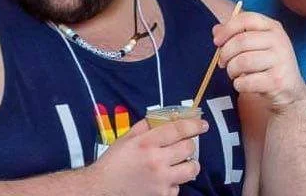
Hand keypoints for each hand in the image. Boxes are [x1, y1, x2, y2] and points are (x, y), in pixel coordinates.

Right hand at [87, 117, 205, 194]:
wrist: (102, 189)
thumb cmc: (114, 161)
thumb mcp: (127, 138)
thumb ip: (146, 126)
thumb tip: (165, 117)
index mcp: (147, 142)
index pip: (179, 130)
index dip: (194, 125)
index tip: (203, 124)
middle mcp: (157, 160)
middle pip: (189, 148)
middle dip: (189, 144)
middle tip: (183, 145)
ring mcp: (161, 180)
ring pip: (191, 169)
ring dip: (189, 164)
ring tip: (180, 162)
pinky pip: (179, 187)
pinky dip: (175, 182)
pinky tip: (165, 179)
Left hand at [214, 10, 305, 112]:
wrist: (290, 91)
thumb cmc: (267, 64)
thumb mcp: (256, 45)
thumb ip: (236, 34)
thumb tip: (216, 30)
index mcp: (273, 27)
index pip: (246, 19)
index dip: (227, 29)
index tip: (216, 42)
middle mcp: (279, 40)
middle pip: (241, 41)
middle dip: (225, 54)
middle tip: (223, 63)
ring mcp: (280, 60)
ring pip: (242, 62)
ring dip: (231, 70)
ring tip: (234, 74)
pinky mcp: (277, 81)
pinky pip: (246, 81)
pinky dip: (239, 84)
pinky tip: (243, 84)